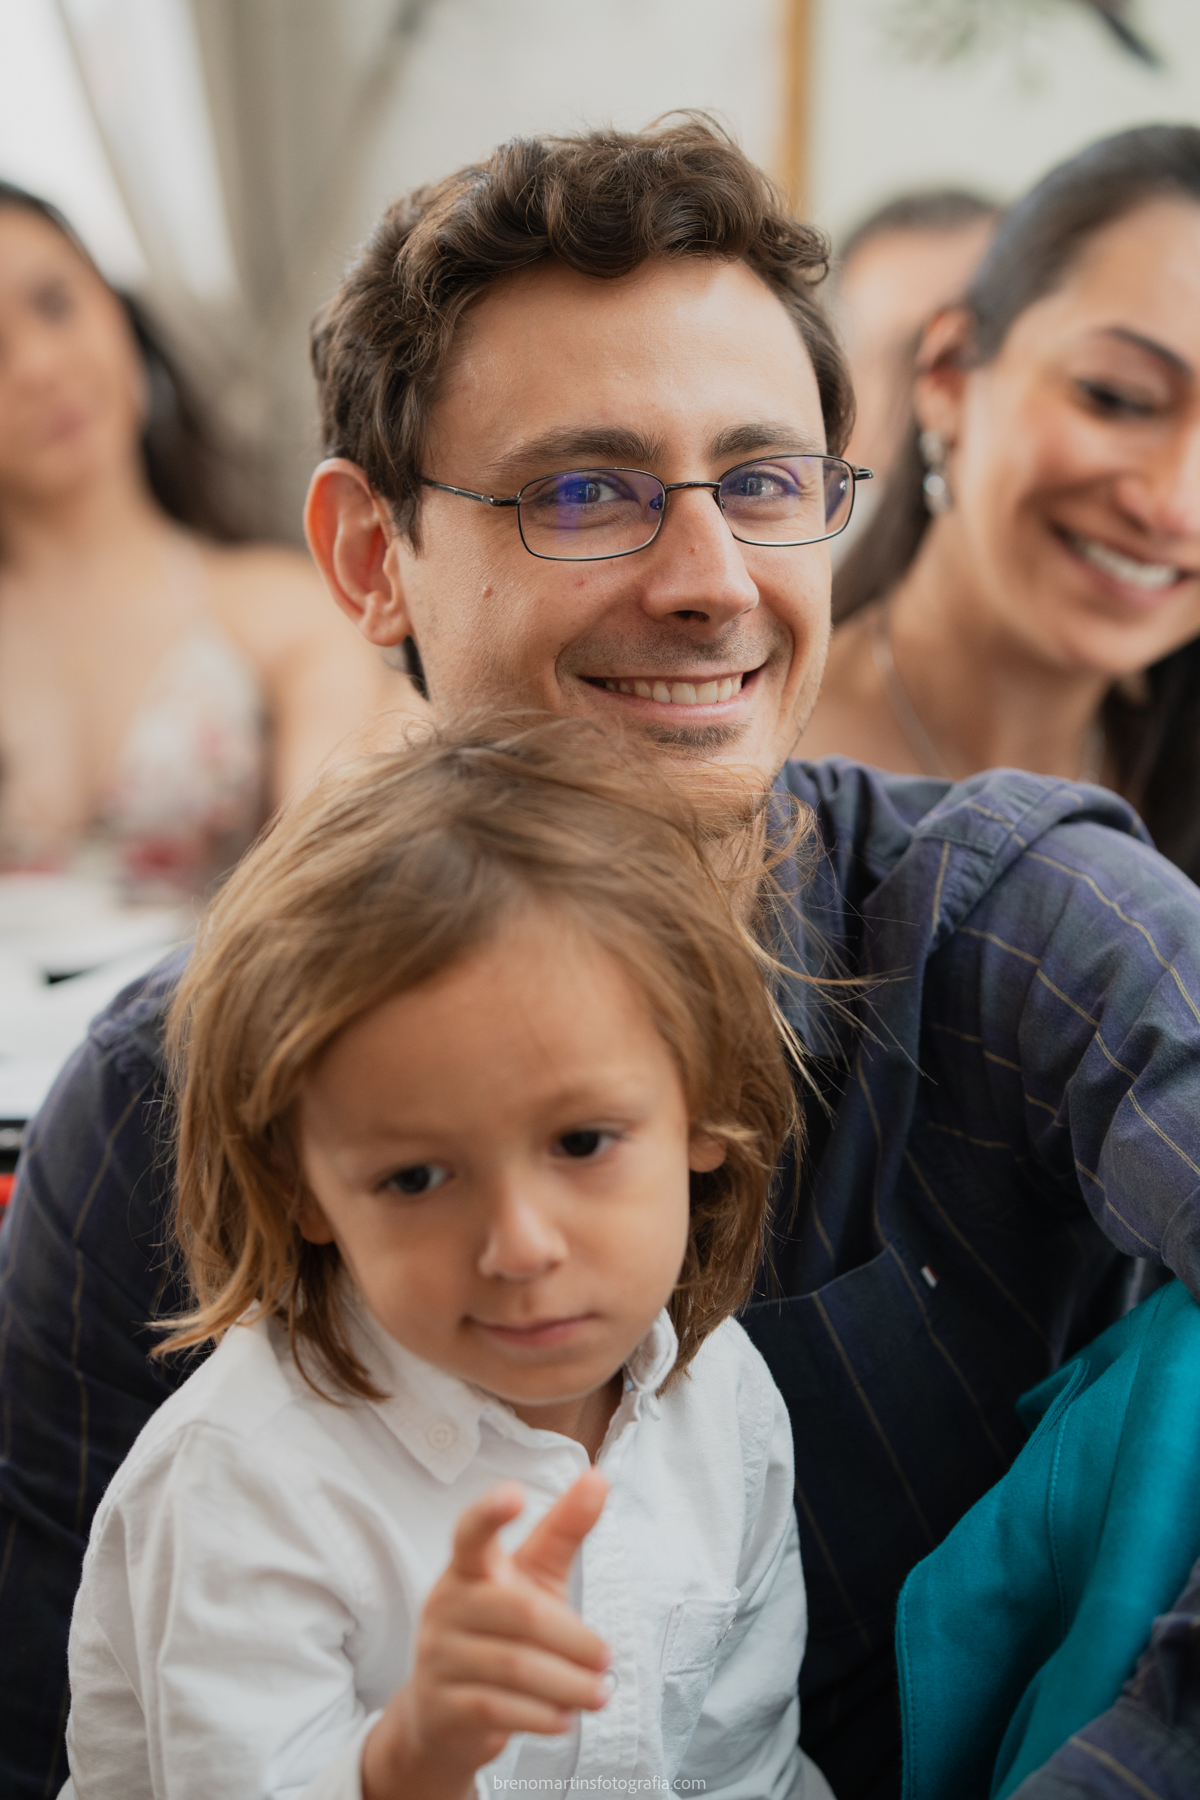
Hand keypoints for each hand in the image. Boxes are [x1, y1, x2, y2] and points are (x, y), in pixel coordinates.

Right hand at [362, 1469, 610, 1799]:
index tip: (516, 1492)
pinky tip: (565, 1719)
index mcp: (467, 1569)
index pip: (471, 1533)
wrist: (442, 1717)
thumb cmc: (498, 1632)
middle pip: (520, 1613)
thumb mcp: (531, 1578)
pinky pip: (498, 1708)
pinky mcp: (442, 1707)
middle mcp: (446, 1606)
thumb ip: (562, 1532)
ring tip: (600, 1693)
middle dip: (573, 1638)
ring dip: (567, 1684)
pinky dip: (540, 1715)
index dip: (491, 1512)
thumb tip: (599, 1476)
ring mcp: (438, 1657)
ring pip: (514, 1667)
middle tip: (607, 1657)